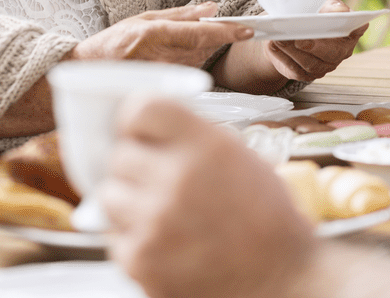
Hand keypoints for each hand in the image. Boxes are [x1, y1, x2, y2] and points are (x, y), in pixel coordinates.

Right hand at [72, 3, 253, 67]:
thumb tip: (212, 8)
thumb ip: (181, 15)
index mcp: (154, 35)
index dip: (225, 33)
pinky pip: (187, 73)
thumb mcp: (144, 19)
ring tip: (174, 46)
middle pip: (203, 48)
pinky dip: (189, 63)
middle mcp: (159, 57)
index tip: (247, 30)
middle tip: (208, 31)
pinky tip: (172, 59)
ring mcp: (161, 76)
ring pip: (198, 60)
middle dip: (213, 39)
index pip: (198, 34)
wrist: (88, 72)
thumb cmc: (113, 42)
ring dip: (199, 51)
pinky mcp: (162, 88)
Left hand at [103, 95, 316, 297]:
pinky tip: (166, 240)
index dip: (136, 119)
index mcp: (207, 147)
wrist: (279, 280)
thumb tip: (149, 128)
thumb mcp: (240, 158)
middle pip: (121, 153)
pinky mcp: (141, 260)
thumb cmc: (266, 220)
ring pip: (110, 194)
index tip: (139, 129)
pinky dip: (134, 236)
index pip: (142, 109)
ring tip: (164, 211)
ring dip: (129, 200)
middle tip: (160, 178)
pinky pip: (114, 236)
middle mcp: (177, 180)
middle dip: (137, 164)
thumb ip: (193, 137)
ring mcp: (155, 223)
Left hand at [263, 0, 364, 80]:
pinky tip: (273, 46)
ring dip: (292, 51)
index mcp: (350, 30)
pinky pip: (295, 70)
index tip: (345, 24)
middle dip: (314, 45)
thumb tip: (340, 10)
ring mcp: (325, 66)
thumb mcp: (320, 1)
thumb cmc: (310, 10)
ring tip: (279, 38)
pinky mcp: (306, 74)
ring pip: (310, 63)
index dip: (353, 28)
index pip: (356, 30)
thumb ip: (330, 5)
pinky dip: (282, 58)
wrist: (289, 26)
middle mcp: (341, 51)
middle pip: (331, 52)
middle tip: (299, 37)